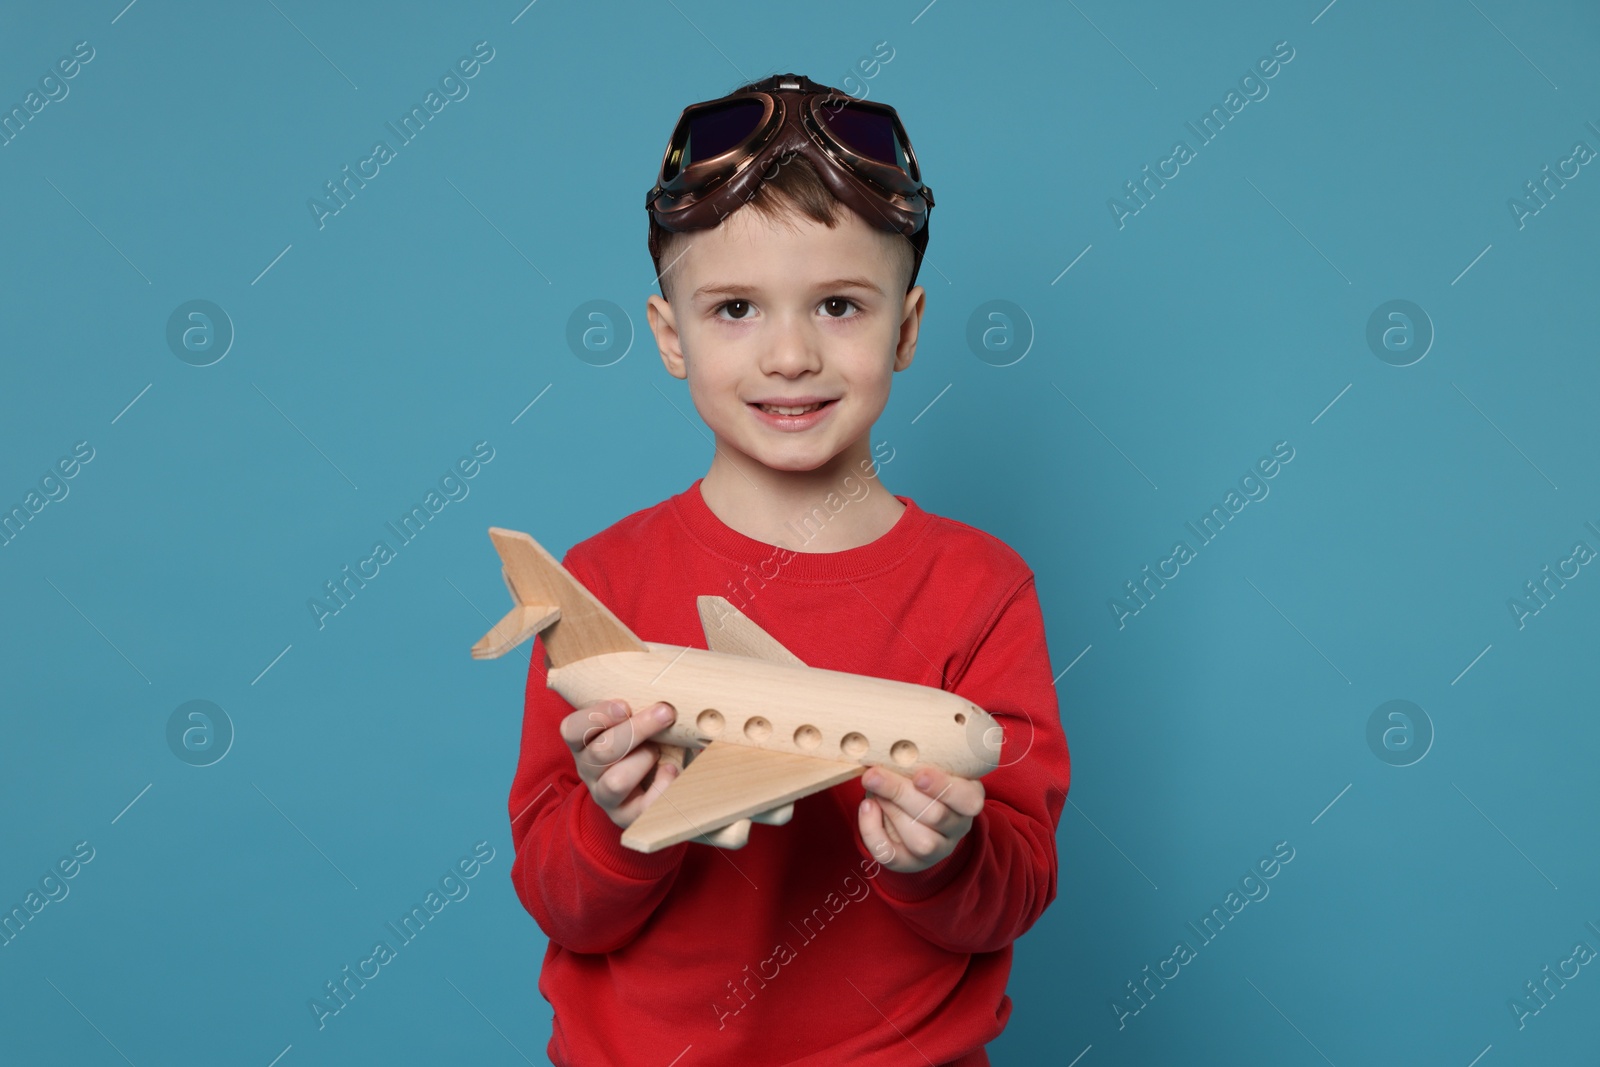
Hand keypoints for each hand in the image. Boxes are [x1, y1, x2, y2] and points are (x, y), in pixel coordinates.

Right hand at [559, 700, 678, 829]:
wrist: (647, 785)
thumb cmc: (641, 737)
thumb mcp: (630, 717)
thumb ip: (636, 699)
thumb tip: (665, 675)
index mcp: (582, 741)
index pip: (572, 728)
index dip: (597, 715)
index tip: (625, 705)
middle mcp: (588, 769)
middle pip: (602, 751)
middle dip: (637, 729)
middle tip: (665, 712)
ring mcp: (605, 795)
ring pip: (616, 781)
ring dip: (644, 760)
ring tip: (660, 751)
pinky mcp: (627, 817)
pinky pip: (642, 809)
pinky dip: (661, 787)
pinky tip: (671, 770)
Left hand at [858, 765, 983, 873]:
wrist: (915, 811)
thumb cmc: (922, 780)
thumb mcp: (930, 764)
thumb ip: (917, 759)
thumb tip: (888, 749)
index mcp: (969, 798)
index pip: (968, 800)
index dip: (944, 788)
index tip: (918, 775)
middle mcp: (958, 827)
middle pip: (936, 816)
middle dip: (901, 794)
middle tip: (874, 774)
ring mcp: (938, 849)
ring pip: (920, 842)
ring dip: (891, 811)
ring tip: (874, 789)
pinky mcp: (911, 863)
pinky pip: (892, 855)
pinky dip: (873, 831)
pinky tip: (867, 807)